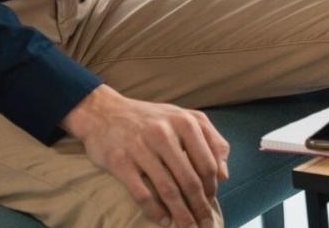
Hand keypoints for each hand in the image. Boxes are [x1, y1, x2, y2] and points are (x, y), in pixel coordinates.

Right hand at [62, 85, 229, 227]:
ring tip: (188, 227)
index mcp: (185, 122)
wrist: (104, 112)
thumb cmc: (152, 118)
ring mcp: (141, 148)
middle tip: (204, 223)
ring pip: (167, 190)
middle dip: (199, 207)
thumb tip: (224, 175)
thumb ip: (211, 140)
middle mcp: (164, 134)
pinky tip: (163, 220)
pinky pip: (142, 193)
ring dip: (180, 214)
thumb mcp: (184, 118)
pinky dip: (154, 211)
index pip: (206, 163)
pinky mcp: (120, 162)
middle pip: (189, 180)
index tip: (211, 202)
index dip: (211, 187)